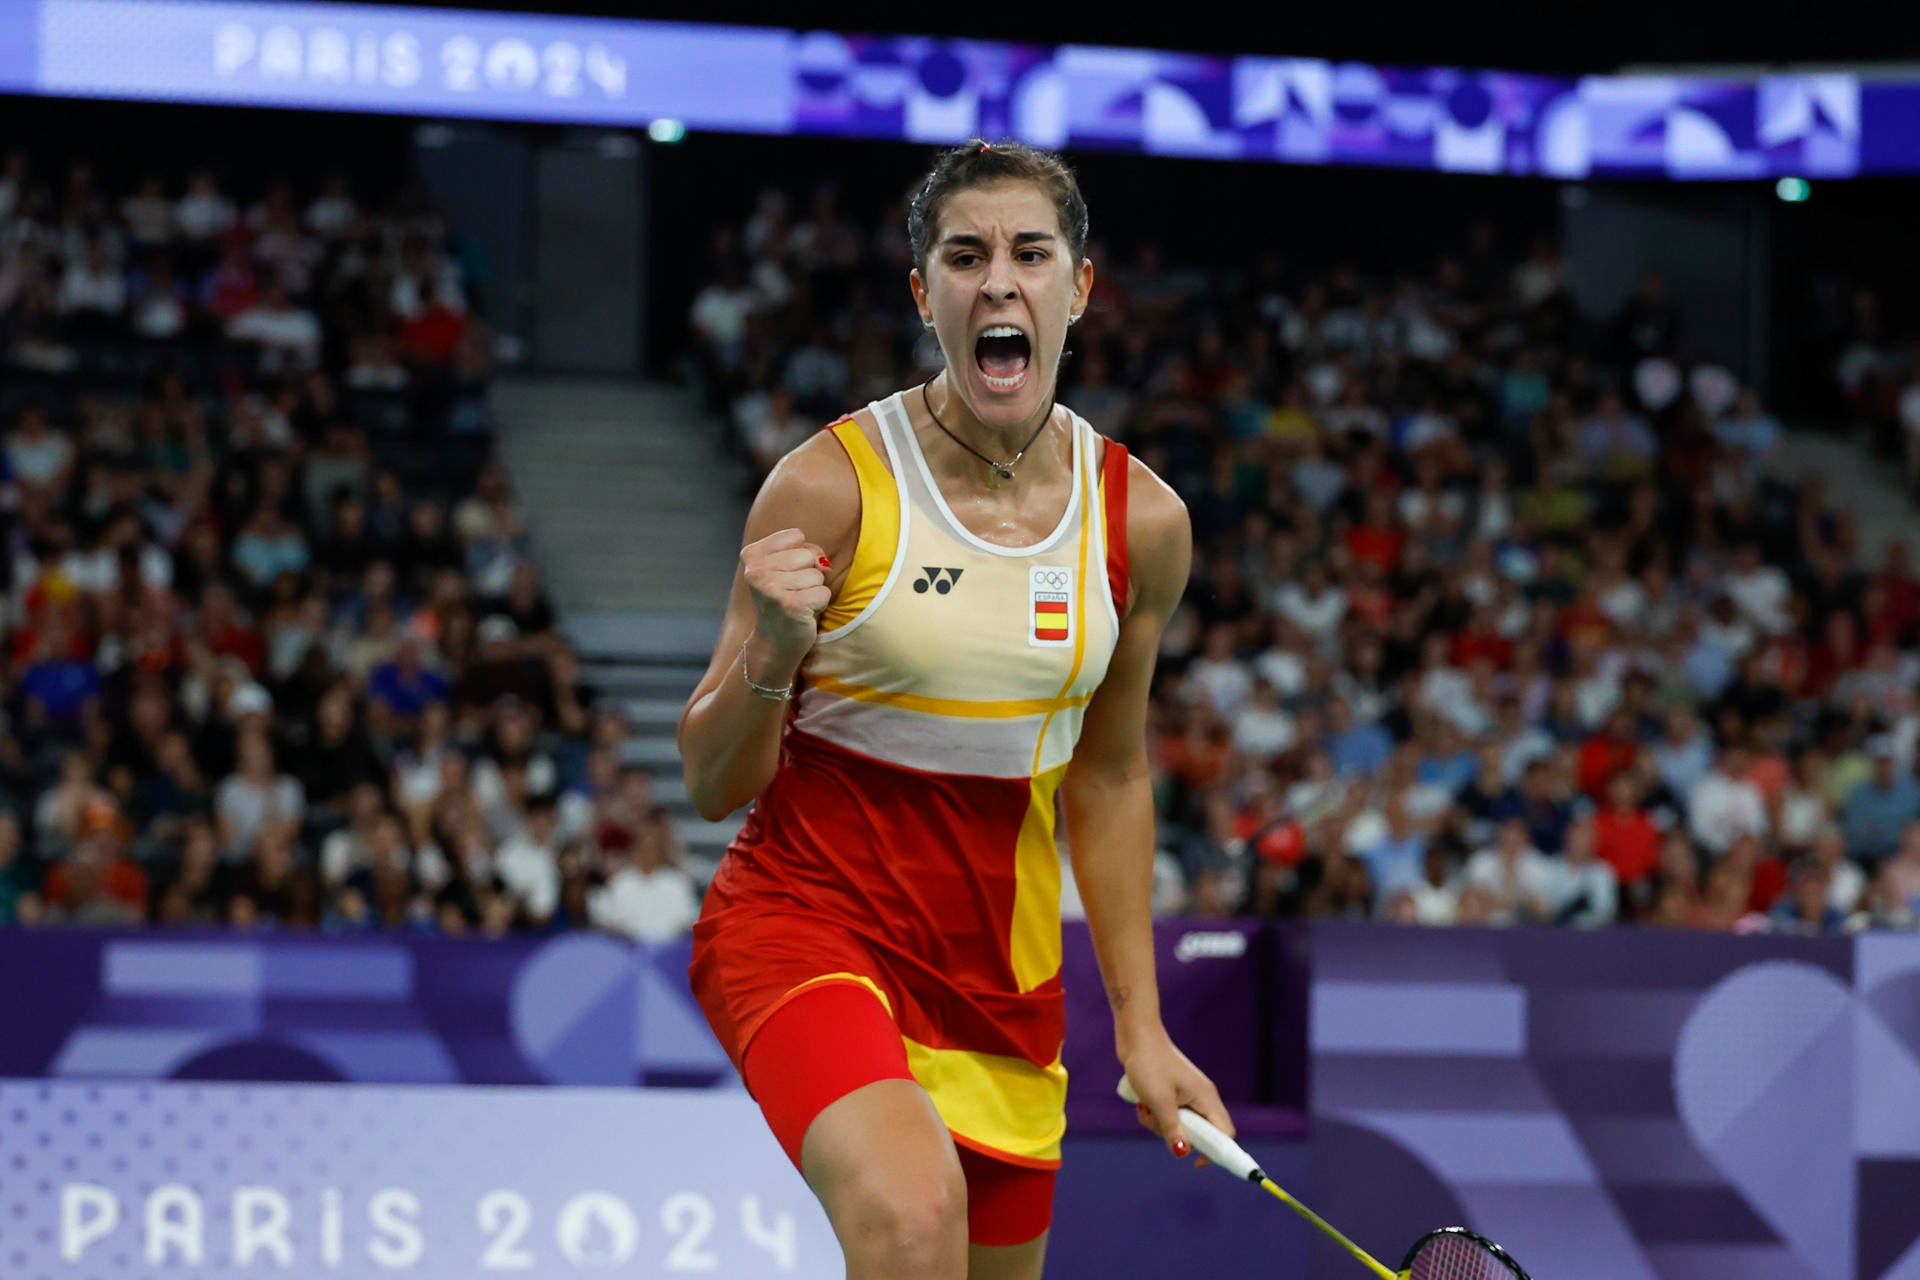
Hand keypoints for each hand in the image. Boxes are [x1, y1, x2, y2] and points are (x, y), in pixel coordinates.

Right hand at [741, 527, 831, 659]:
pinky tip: (803, 613)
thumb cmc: (784, 598)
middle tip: (792, 591)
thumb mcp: (785, 567)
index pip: (796, 535)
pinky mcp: (791, 606)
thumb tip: (823, 563)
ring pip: (817, 575)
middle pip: (808, 555)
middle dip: (808, 573)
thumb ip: (805, 552)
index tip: (787, 573)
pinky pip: (824, 592)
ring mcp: (772, 589)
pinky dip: (819, 604)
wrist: (774, 641)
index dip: (800, 554)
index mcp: (752, 555)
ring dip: (813, 590)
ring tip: (797, 602)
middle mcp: (756, 571)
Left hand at [1121, 1030, 1233, 1164]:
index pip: (1225, 1133)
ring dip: (1159, 1125)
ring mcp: (1187, 1095)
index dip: (1216, 1152)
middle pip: (1200, 1133)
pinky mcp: (1173, 1093)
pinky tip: (1142, 1102)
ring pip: (1180, 1125)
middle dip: (1176, 1135)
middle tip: (1156, 1122)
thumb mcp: (1158, 1101)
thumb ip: (1172, 1128)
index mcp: (1206, 1098)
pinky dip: (1155, 1115)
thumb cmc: (1149, 1064)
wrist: (1136, 1036)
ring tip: (1145, 1107)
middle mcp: (1201, 1098)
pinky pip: (1169, 1115)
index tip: (1195, 1163)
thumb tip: (1182, 1153)